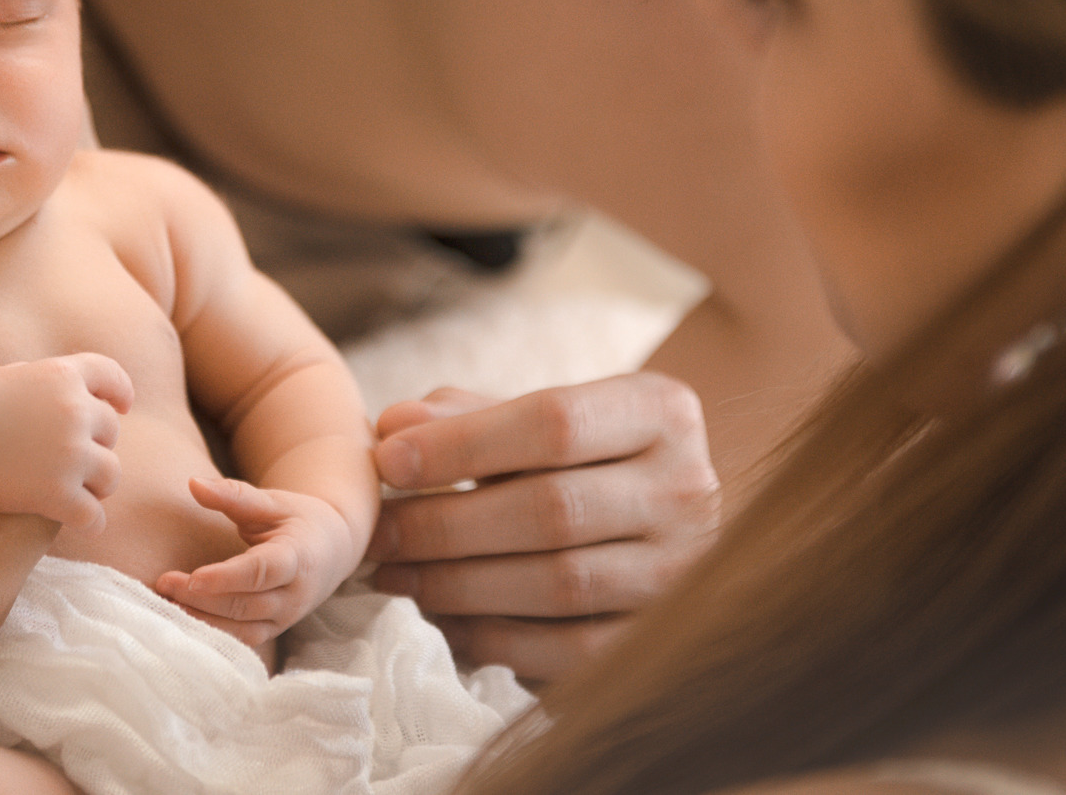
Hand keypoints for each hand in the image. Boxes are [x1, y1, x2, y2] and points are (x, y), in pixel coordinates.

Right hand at [0, 353, 134, 531]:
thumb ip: (35, 381)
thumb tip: (60, 388)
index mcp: (59, 373)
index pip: (109, 375)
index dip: (119, 390)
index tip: (121, 405)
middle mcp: (73, 410)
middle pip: (110, 430)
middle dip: (96, 444)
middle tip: (73, 459)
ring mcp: (69, 454)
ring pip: (112, 475)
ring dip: (99, 484)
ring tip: (81, 492)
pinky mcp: (58, 496)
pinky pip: (94, 515)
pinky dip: (91, 521)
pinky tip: (82, 523)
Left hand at [156, 478, 358, 646]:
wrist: (332, 549)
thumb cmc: (297, 520)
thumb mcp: (272, 502)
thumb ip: (234, 495)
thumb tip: (193, 483)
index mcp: (298, 557)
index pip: (261, 572)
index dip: (227, 578)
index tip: (192, 577)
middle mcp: (295, 594)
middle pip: (245, 604)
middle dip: (202, 598)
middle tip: (163, 582)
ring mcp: (286, 617)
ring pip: (241, 629)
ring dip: (202, 620)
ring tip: (167, 603)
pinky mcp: (274, 630)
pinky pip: (242, 641)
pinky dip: (212, 634)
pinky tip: (184, 620)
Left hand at [366, 376, 720, 681]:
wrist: (658, 521)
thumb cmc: (578, 459)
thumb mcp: (536, 418)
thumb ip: (466, 415)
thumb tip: (393, 426)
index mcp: (662, 413)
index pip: (554, 421)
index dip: (460, 443)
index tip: (386, 461)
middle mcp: (687, 492)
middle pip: (552, 509)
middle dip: (445, 525)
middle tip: (378, 532)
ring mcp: (683, 574)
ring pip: (558, 584)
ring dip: (458, 584)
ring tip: (396, 573)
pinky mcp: (660, 643)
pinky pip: (567, 652)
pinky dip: (493, 638)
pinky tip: (443, 618)